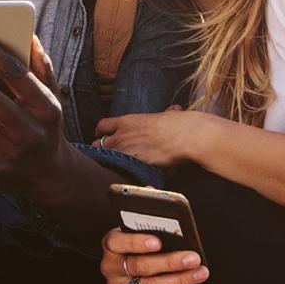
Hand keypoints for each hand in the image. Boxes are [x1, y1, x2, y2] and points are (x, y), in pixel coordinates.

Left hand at [94, 107, 208, 168]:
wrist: (185, 137)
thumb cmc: (179, 124)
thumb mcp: (168, 115)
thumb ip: (166, 114)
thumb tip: (174, 109)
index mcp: (127, 121)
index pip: (102, 125)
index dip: (101, 132)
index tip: (104, 136)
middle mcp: (122, 136)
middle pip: (98, 144)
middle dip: (101, 149)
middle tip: (107, 153)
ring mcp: (126, 151)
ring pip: (104, 158)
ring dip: (108, 162)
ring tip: (114, 165)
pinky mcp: (133, 165)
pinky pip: (118, 170)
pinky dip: (120, 172)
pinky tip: (125, 174)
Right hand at [100, 228, 208, 283]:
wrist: (131, 270)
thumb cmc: (140, 247)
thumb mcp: (140, 234)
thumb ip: (152, 231)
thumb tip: (177, 230)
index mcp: (111, 245)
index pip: (117, 242)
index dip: (136, 242)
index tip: (158, 242)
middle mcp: (111, 268)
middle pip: (140, 266)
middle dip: (170, 262)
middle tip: (192, 257)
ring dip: (179, 279)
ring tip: (199, 272)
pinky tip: (188, 282)